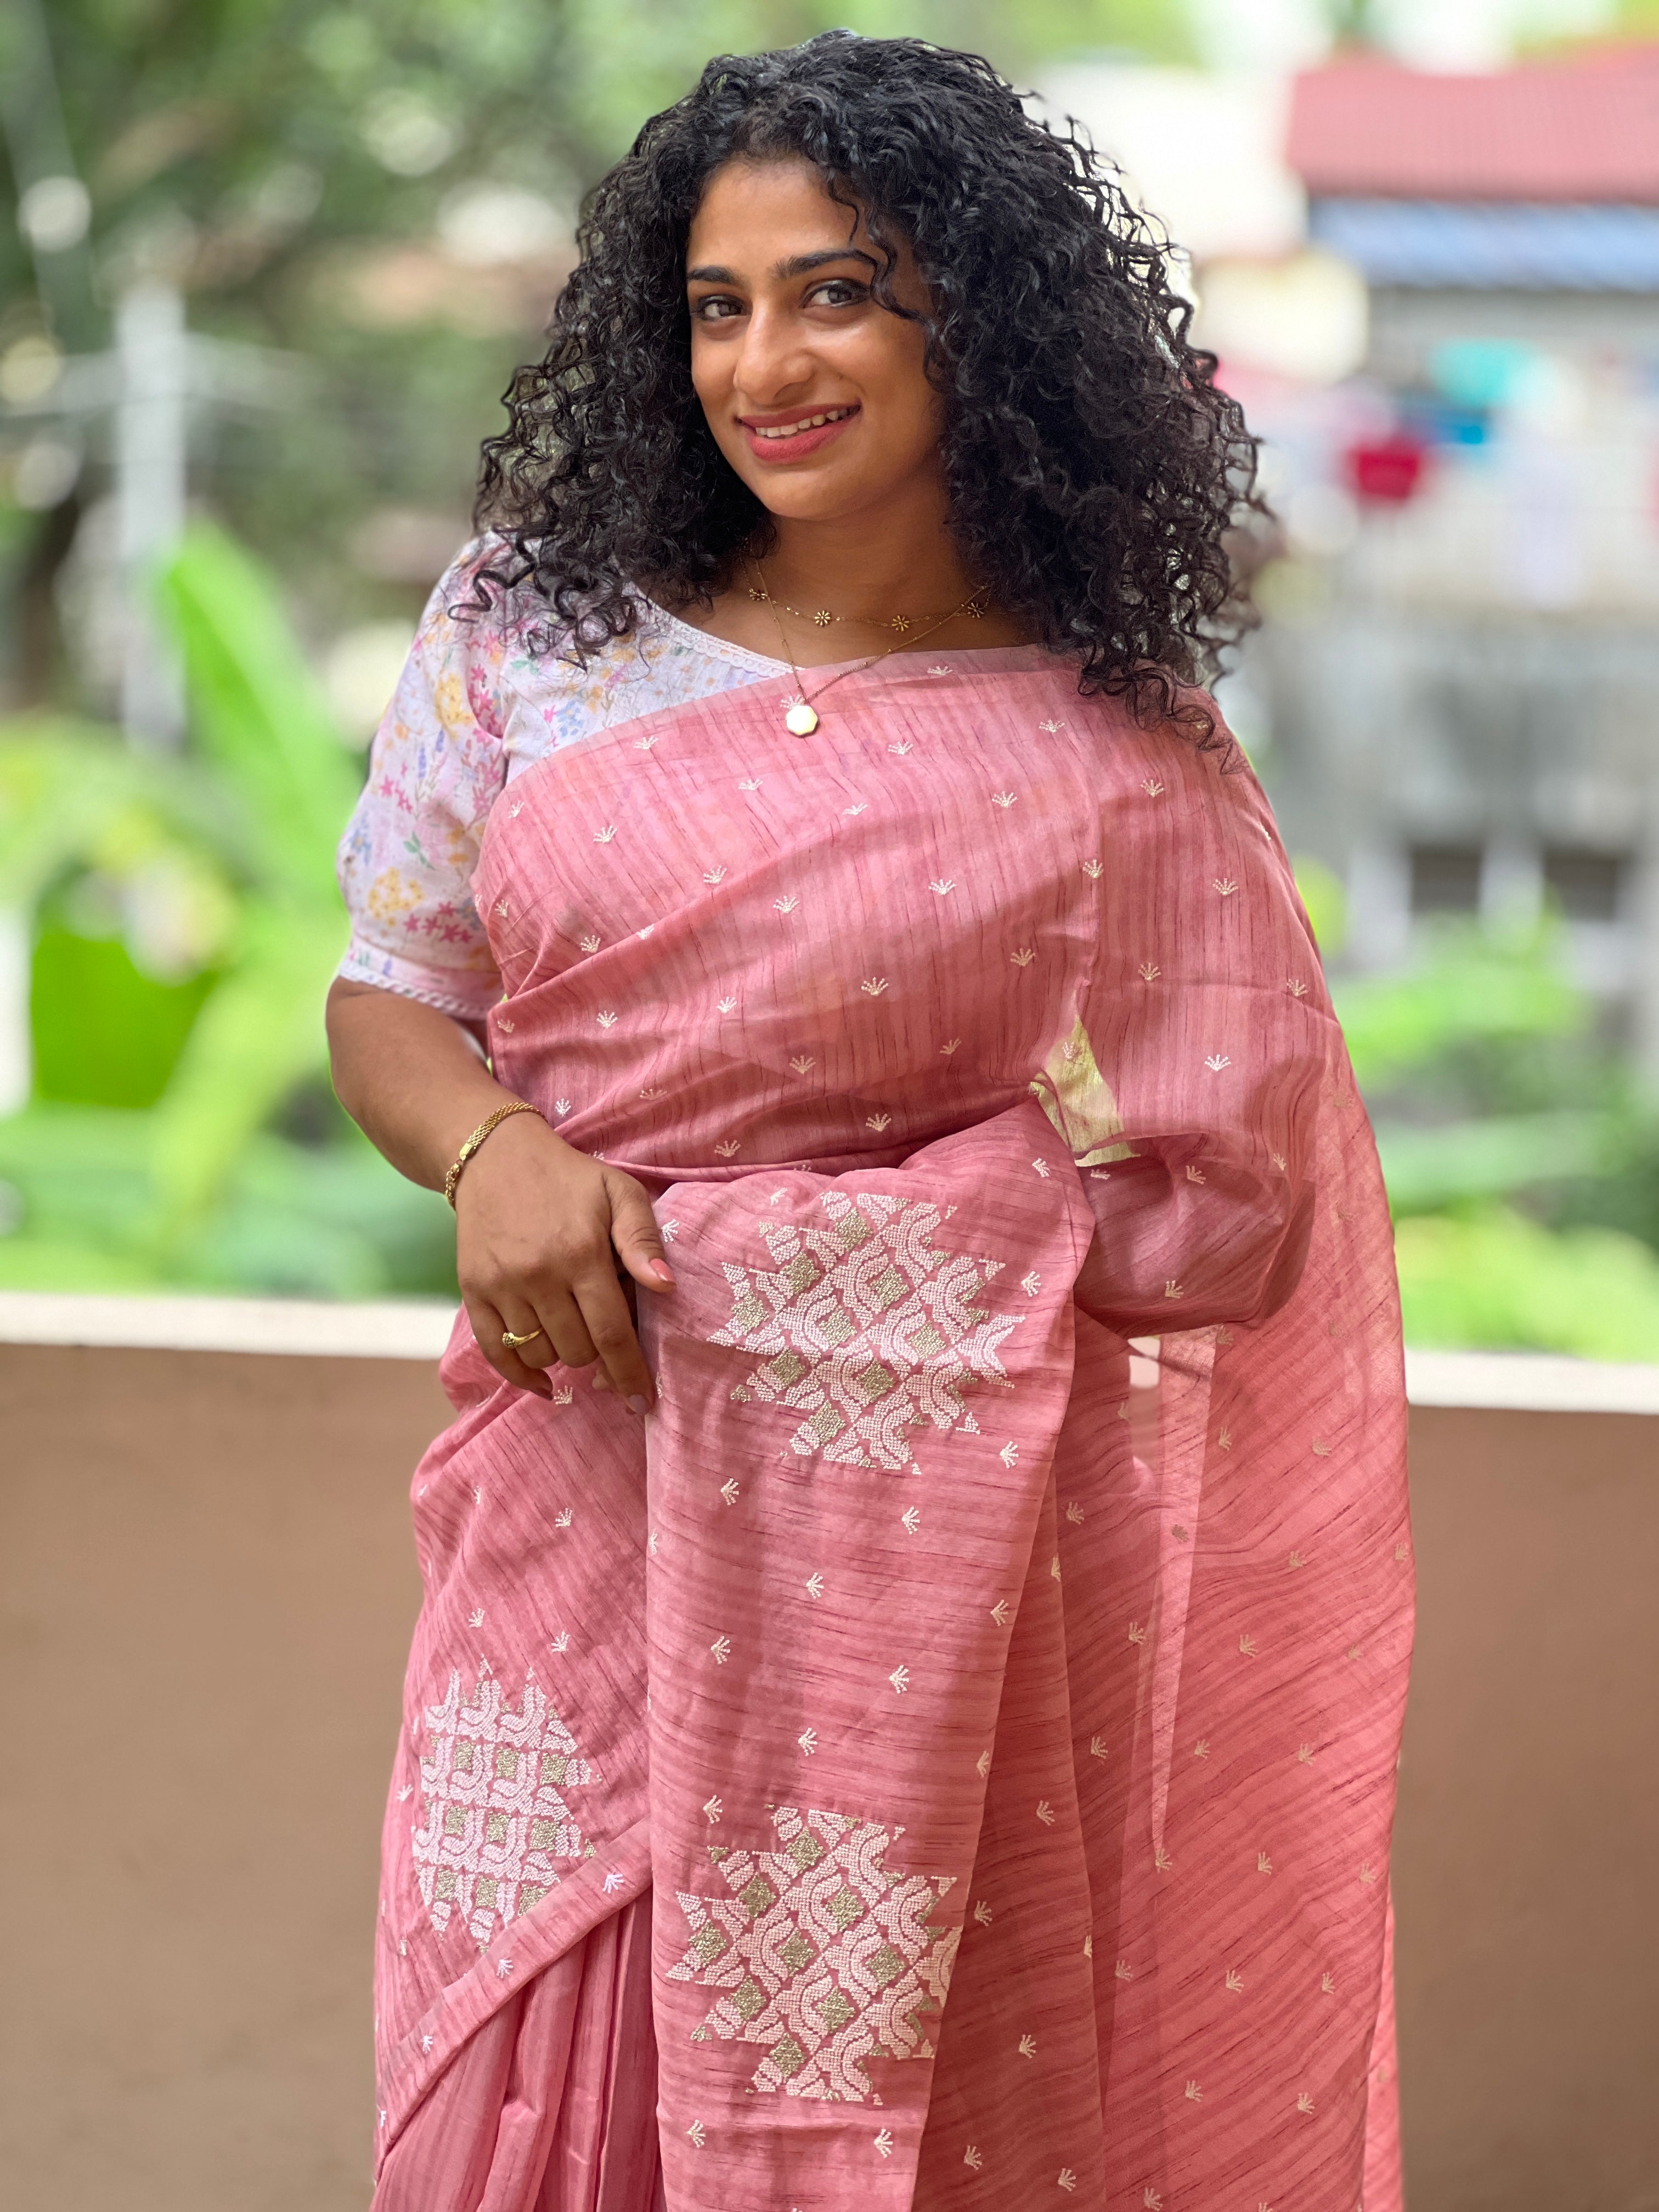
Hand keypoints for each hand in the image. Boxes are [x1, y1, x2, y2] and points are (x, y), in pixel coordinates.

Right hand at [453, 1112, 673, 1405]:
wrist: (494, 1156)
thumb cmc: (570, 1178)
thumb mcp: (619, 1193)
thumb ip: (643, 1241)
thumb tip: (666, 1288)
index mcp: (581, 1253)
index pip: (611, 1334)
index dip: (630, 1373)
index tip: (643, 1401)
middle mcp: (538, 1275)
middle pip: (578, 1351)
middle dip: (600, 1355)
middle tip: (606, 1335)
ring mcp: (501, 1286)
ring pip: (540, 1355)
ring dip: (563, 1356)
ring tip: (574, 1330)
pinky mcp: (473, 1291)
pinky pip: (497, 1353)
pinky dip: (521, 1375)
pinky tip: (543, 1381)